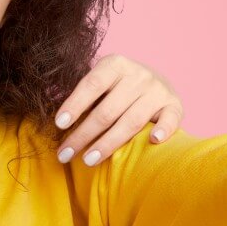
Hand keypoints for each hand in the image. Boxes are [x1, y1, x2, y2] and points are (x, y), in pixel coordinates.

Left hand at [53, 54, 182, 165]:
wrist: (156, 81)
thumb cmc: (117, 87)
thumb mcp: (100, 82)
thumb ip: (80, 94)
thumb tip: (51, 105)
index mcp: (115, 64)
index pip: (91, 85)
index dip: (74, 105)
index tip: (59, 125)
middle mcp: (138, 75)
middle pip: (107, 110)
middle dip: (83, 134)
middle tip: (65, 154)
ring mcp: (158, 90)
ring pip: (131, 121)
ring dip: (108, 143)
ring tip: (88, 160)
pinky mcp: (175, 105)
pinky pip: (170, 119)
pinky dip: (162, 130)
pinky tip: (152, 142)